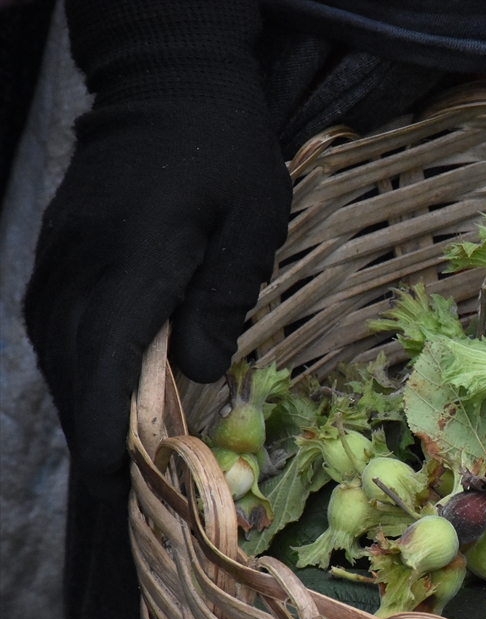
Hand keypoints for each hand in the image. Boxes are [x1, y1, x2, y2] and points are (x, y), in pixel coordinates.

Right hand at [23, 0, 290, 497]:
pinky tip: (106, 385)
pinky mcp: (55, 252)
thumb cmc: (226, 151)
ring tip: (118, 448)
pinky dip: (78, 364)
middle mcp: (78, 268)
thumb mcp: (252, 221)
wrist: (166, 83)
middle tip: (128, 489)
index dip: (104, 436)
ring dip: (85, 401)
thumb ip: (223, 297)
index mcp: (131, 263)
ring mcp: (57, 258)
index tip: (114, 490)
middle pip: (71, 370)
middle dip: (96, 434)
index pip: (101, 366)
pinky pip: (56, 325)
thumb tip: (198, 374)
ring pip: (56, 352)